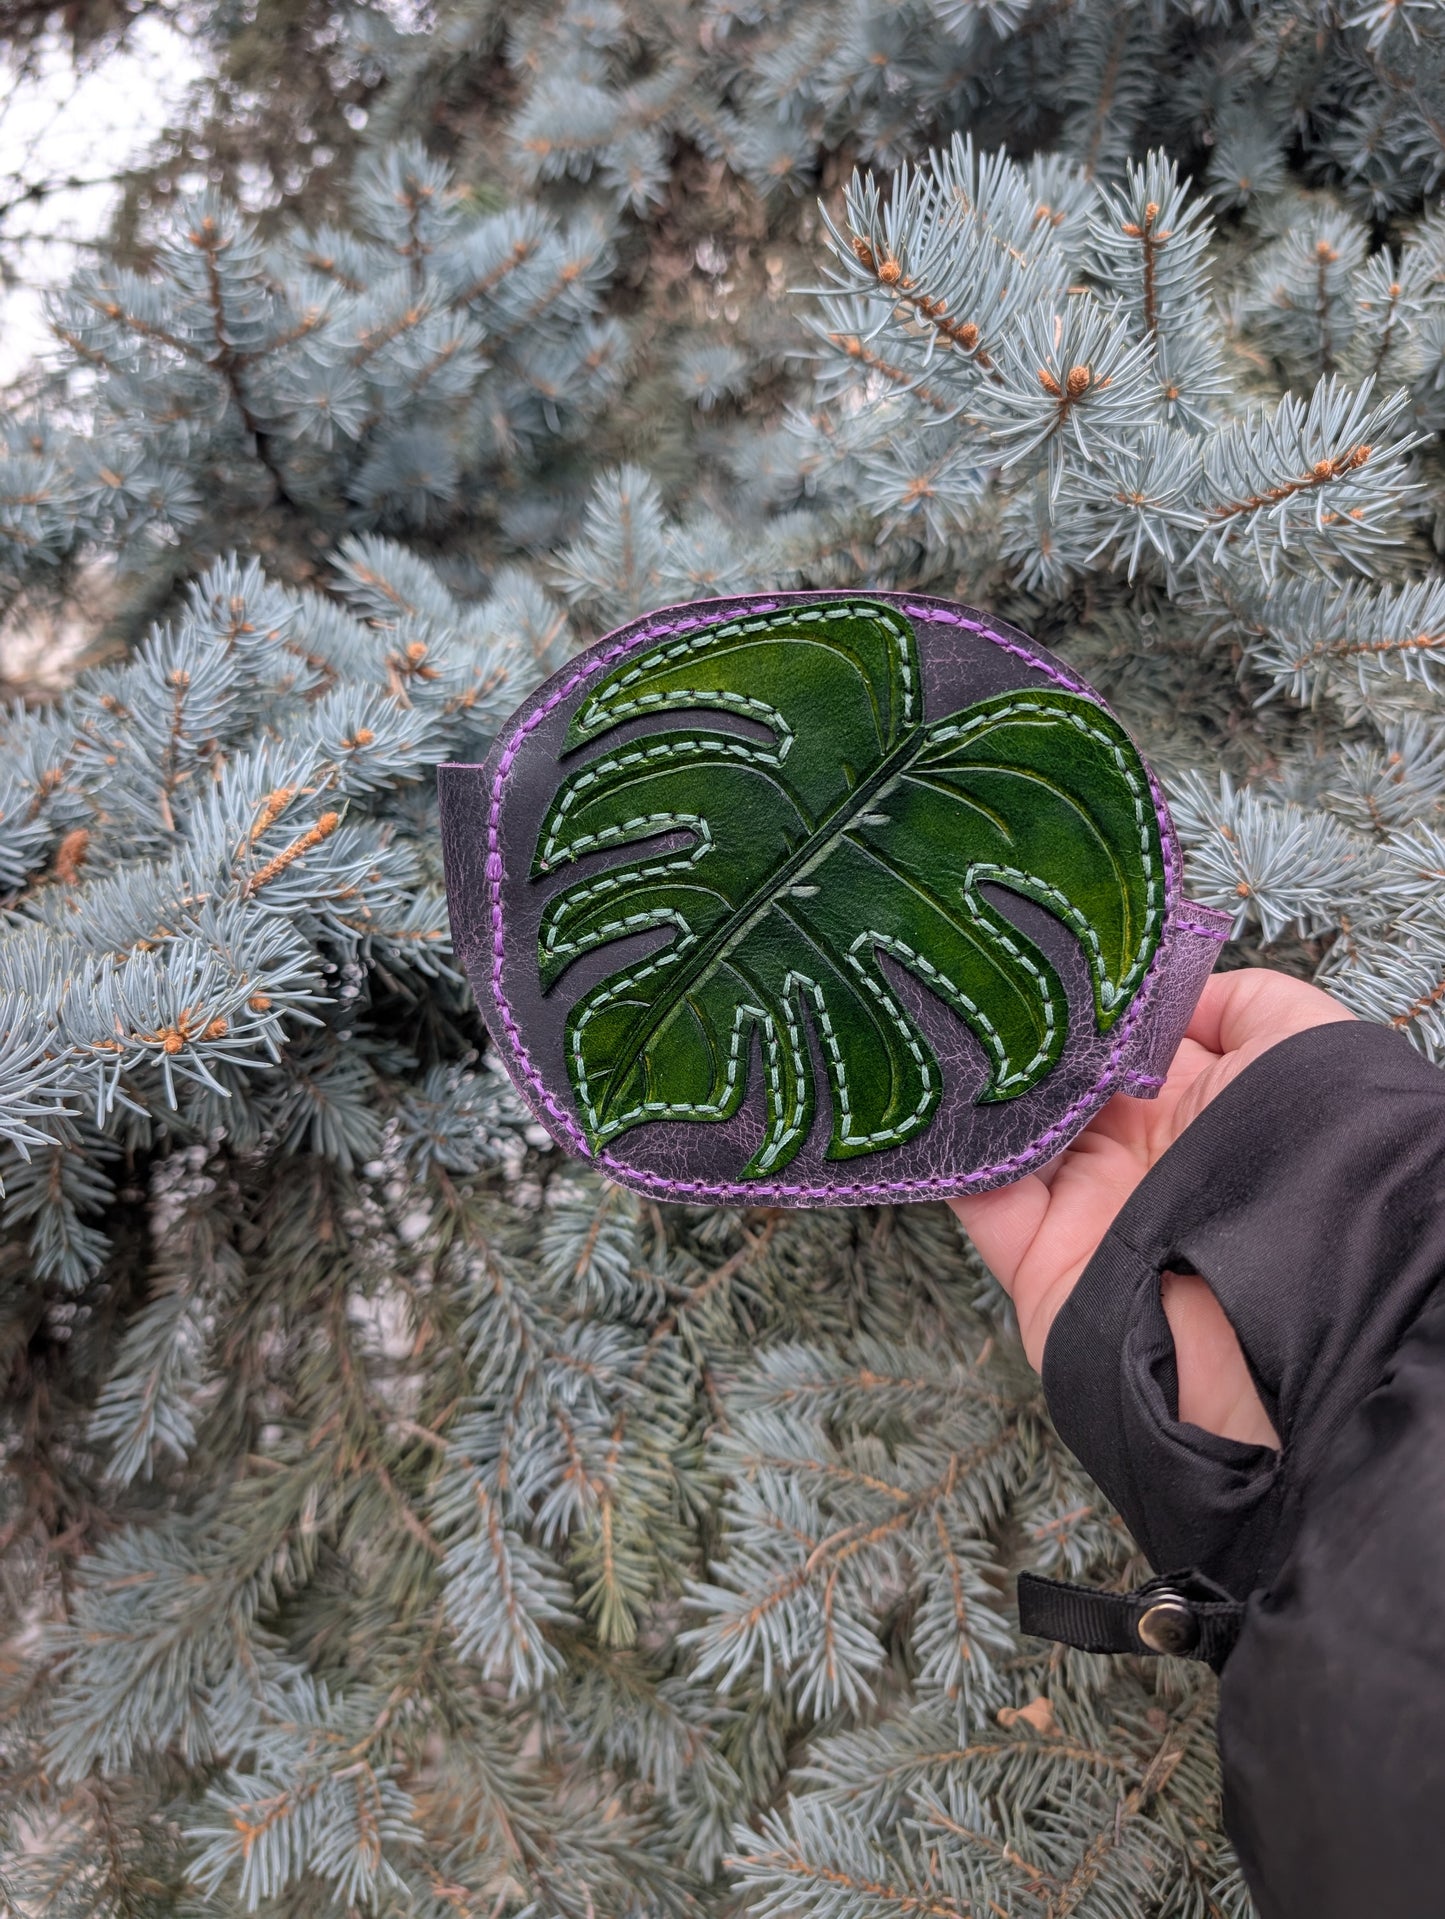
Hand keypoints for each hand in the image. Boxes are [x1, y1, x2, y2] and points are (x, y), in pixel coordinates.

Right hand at [949, 968, 1354, 1445]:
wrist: (1285, 1316)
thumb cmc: (1307, 1166)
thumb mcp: (1306, 1047)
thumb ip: (1244, 1004)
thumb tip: (1169, 990)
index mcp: (1199, 1107)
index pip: (1125, 1041)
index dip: (1087, 998)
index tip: (1044, 950)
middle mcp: (1140, 1155)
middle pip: (1060, 1081)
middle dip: (1023, 1034)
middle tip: (984, 981)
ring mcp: (1088, 1207)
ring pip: (1010, 1131)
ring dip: (979, 1086)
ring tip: (946, 1023)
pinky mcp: (1040, 1259)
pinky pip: (977, 1200)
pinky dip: (950, 1158)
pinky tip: (931, 1099)